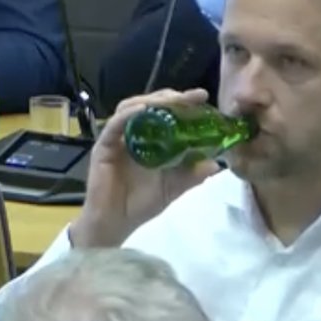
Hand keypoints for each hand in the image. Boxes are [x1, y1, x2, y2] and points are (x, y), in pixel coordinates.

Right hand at [70, 88, 219, 248]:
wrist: (116, 224)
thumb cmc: (141, 204)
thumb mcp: (174, 187)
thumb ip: (193, 175)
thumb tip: (217, 164)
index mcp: (150, 139)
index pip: (165, 113)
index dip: (183, 103)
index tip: (202, 97)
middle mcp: (132, 134)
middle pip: (149, 104)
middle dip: (171, 97)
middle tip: (192, 96)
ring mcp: (116, 138)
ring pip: (131, 107)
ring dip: (152, 101)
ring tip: (173, 100)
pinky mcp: (103, 147)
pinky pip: (114, 125)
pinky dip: (129, 115)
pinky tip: (144, 111)